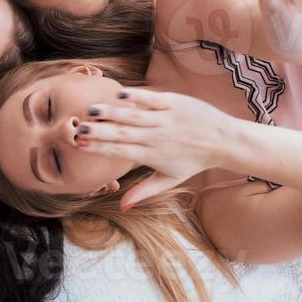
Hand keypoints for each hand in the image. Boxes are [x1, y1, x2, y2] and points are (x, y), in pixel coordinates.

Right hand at [74, 87, 237, 207]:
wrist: (223, 141)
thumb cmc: (193, 162)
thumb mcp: (169, 180)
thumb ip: (144, 191)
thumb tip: (122, 206)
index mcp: (152, 155)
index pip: (120, 151)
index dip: (99, 148)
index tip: (80, 144)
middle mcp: (156, 137)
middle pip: (122, 133)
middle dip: (99, 131)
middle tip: (78, 127)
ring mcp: (165, 119)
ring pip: (133, 116)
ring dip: (111, 113)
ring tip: (91, 110)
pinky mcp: (174, 102)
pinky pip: (152, 99)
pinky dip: (136, 96)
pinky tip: (119, 94)